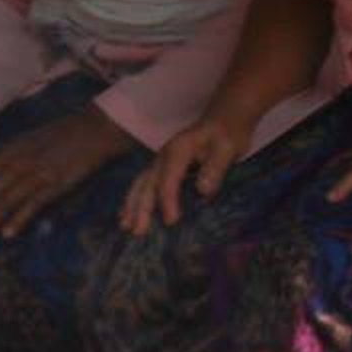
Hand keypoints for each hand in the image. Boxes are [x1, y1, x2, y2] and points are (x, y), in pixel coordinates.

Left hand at [0, 104, 130, 245]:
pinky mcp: (53, 183)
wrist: (91, 129)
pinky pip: (31, 205)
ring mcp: (34, 173)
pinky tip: (7, 235)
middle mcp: (16, 162)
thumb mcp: (25, 144)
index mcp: (6, 152)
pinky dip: (18, 220)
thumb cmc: (57, 138)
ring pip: (4, 202)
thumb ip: (7, 162)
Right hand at [122, 108, 253, 235]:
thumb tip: (202, 189)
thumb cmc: (227, 134)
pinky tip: (125, 215)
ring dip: (131, 205)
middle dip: (141, 208)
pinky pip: (143, 185)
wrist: (223, 119)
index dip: (168, 201)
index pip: (168, 179)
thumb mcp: (227, 148)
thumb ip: (215, 168)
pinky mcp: (161, 168)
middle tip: (137, 232)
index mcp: (178, 150)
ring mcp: (160, 162)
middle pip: (148, 183)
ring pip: (140, 184)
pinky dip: (133, 200)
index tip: (171, 221)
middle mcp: (164, 156)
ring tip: (124, 227)